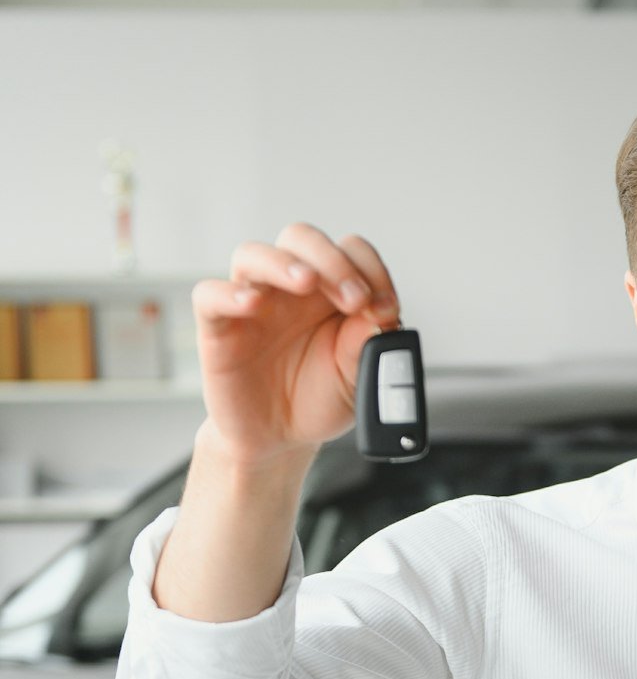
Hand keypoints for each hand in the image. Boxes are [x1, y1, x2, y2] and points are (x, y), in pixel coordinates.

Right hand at [190, 222, 401, 466]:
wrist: (281, 439)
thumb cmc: (318, 399)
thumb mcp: (356, 376)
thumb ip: (368, 342)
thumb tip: (383, 314)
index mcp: (329, 291)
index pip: (349, 251)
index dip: (370, 269)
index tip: (385, 306)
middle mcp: (289, 289)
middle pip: (301, 238)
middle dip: (332, 260)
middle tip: (354, 299)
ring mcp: (253, 303)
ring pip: (254, 255)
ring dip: (283, 262)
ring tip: (307, 282)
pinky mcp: (219, 327)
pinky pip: (210, 295)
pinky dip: (228, 293)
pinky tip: (252, 304)